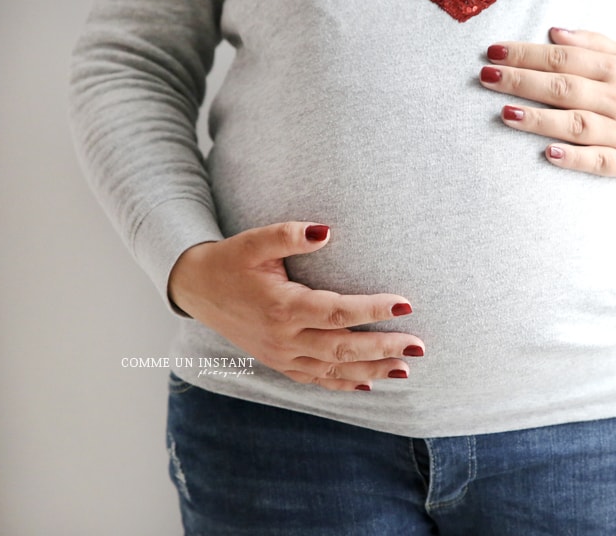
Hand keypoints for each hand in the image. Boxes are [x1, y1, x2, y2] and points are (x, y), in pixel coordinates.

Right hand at [167, 222, 423, 391]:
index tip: (406, 304)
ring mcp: (281, 356)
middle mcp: (283, 338)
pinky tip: (370, 384)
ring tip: (406, 369)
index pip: (337, 312)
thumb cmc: (231, 261)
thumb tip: (326, 231)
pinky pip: (316, 380)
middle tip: (419, 345)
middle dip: (384, 347)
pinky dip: (345, 384)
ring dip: (372, 370)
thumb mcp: (254, 241)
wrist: (197, 289)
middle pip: (343, 347)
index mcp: (282, 307)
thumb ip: (288, 234)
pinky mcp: (279, 363)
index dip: (374, 310)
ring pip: (334, 369)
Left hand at [479, 28, 615, 176]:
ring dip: (539, 119)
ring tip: (505, 112)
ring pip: (576, 124)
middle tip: (485, 76)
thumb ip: (593, 42)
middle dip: (521, 81)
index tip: (493, 52)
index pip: (563, 58)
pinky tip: (547, 154)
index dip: (527, 54)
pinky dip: (573, 158)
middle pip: (563, 88)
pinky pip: (598, 161)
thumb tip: (553, 32)